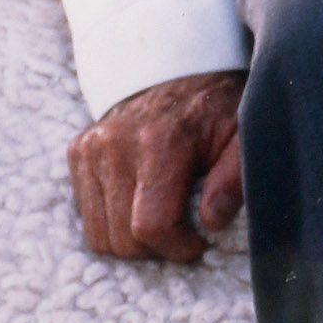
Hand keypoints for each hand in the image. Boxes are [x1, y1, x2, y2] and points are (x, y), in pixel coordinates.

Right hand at [68, 69, 245, 262]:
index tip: (201, 239)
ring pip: (98, 235)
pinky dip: (113, 221)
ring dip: (132, 241)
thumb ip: (235, 178)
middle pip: (121, 238)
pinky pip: (87, 215)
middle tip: (183, 231)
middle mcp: (115, 144)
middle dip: (157, 249)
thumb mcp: (243, 136)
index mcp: (160, 141)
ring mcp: (91, 148)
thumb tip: (211, 221)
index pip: (151, 226)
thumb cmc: (217, 111)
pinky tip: (140, 201)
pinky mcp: (79, 152)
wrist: (181, 73)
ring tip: (162, 219)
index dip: (178, 248)